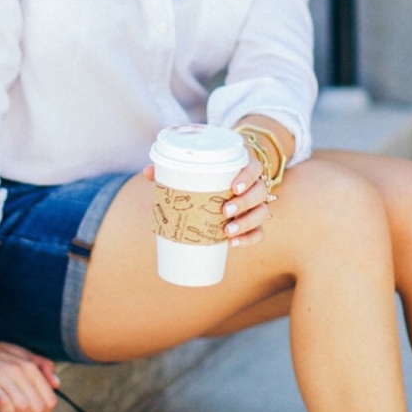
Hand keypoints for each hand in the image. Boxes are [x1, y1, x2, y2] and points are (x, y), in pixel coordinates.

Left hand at [143, 158, 273, 247]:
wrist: (226, 184)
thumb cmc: (208, 175)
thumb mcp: (195, 169)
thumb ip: (173, 168)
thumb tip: (148, 172)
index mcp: (244, 167)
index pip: (254, 167)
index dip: (248, 177)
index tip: (234, 187)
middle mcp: (255, 185)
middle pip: (260, 192)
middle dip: (244, 204)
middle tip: (224, 212)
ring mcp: (257, 205)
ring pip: (263, 213)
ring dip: (247, 223)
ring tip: (227, 232)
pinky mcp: (255, 223)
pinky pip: (259, 233)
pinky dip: (249, 239)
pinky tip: (233, 244)